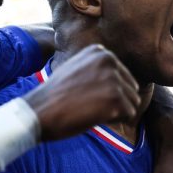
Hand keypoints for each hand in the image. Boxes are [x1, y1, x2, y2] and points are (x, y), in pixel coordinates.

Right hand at [23, 44, 139, 140]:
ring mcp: (114, 78)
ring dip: (116, 112)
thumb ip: (99, 68)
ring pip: (132, 102)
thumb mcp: (77, 69)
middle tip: (89, 105)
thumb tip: (122, 79)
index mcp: (100, 52)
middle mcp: (109, 60)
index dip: (107, 92)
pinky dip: (115, 121)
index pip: (123, 76)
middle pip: (131, 88)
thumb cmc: (56, 96)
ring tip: (91, 110)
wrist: (39, 112)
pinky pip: (129, 115)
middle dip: (115, 102)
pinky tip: (94, 117)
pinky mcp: (116, 98)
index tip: (86, 95)